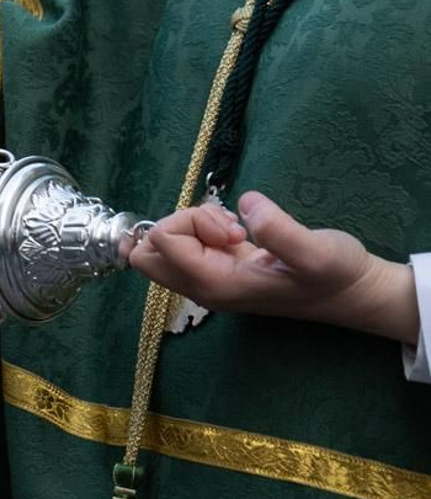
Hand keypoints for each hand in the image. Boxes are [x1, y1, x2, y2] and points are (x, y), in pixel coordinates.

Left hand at [128, 190, 419, 344]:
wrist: (352, 293)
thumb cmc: (336, 274)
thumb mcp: (316, 252)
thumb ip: (279, 230)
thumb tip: (246, 206)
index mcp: (214, 285)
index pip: (161, 241)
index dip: (192, 221)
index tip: (234, 228)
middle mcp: (201, 288)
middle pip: (146, 253)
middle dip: (179, 225)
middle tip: (225, 227)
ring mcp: (207, 281)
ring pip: (163, 247)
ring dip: (193, 226)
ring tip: (238, 231)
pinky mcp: (217, 270)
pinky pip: (184, 245)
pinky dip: (203, 229)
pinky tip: (239, 234)